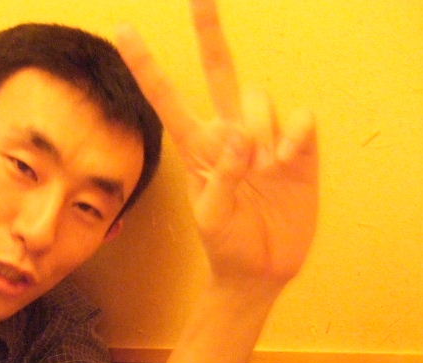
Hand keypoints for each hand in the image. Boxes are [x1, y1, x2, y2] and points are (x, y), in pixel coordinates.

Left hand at [115, 0, 318, 290]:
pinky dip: (295, 134)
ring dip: (259, 127)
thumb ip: (221, 178)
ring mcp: (264, 138)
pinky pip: (299, 119)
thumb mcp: (212, 220)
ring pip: (258, 99)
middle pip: (219, 72)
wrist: (262, 271)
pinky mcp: (298, 149)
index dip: (147, 66)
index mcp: (197, 148)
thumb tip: (241, 137)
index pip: (168, 100)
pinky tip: (287, 160)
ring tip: (261, 171)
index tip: (123, 31)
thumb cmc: (227, 246)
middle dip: (210, 32)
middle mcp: (229, 134)